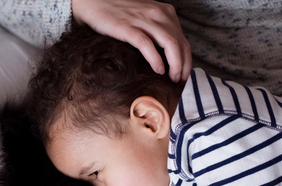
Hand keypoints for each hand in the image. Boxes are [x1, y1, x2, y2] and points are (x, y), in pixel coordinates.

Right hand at [71, 0, 191, 81]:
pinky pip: (148, 45)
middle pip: (180, 43)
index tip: (184, 76)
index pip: (183, 39)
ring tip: (172, 78)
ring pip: (170, 43)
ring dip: (175, 64)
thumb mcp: (145, 19)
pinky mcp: (128, 27)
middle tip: (180, 81)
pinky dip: (156, 59)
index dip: (187, 60)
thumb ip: (158, 32)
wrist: (93, 3)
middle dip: (184, 65)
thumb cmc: (119, 15)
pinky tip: (158, 70)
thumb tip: (168, 58)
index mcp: (165, 12)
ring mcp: (143, 20)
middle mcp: (158, 14)